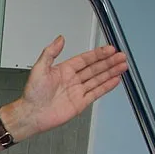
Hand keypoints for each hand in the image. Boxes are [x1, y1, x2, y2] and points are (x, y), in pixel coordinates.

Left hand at [3, 36, 127, 141]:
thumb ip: (50, 52)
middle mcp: (72, 80)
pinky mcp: (80, 103)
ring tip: (123, 65)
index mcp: (64, 71)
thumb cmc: (32, 94)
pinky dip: (106, 87)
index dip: (98, 54)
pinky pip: (96, 93)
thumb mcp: (39, 69)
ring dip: (111, 72)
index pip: (85, 59)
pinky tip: (115, 80)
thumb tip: (59, 39)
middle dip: (109, 62)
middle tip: (121, 56)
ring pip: (98, 79)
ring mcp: (77, 92)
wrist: (31, 114)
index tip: (109, 49)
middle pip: (95, 68)